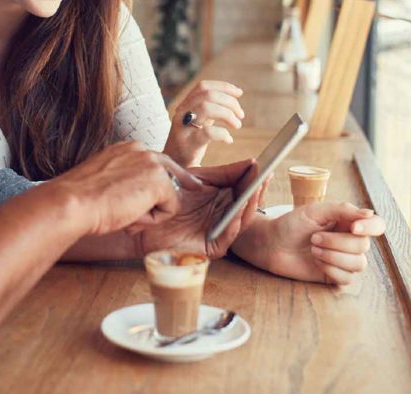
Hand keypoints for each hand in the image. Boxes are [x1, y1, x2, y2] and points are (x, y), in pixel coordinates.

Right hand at [51, 141, 187, 236]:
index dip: (168, 176)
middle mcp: (141, 150)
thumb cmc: (79, 198)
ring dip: (150, 211)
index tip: (189, 180)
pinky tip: (130, 216)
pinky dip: (151, 220)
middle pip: (172, 171)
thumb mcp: (103, 180)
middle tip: (200, 189)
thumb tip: (133, 193)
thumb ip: (122, 179)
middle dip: (185, 183)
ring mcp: (152, 164)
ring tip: (124, 214)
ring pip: (167, 195)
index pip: (156, 161)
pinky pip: (169, 209)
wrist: (73, 202)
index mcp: (126, 148)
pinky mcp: (160, 182)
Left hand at [130, 159, 269, 258]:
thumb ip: (225, 172)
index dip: (254, 178)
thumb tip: (252, 162)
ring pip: (242, 219)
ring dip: (249, 205)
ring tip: (255, 190)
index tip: (263, 165)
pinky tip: (237, 211)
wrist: (145, 216)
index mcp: (223, 199)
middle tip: (264, 176)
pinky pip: (228, 235)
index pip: (244, 189)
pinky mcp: (212, 247)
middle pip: (247, 204)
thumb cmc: (169, 196)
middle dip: (256, 190)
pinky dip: (234, 223)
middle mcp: (225, 216)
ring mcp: (220, 232)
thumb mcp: (200, 179)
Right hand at [164, 80, 244, 166]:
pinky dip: (223, 134)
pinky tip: (228, 140)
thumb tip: (235, 95)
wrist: (173, 166)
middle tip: (241, 115)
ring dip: (228, 114)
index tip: (239, 93)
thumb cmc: (190, 143)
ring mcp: (183, 128)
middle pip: (207, 95)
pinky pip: (207, 132)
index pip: (203, 86)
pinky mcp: (187, 144)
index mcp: (185, 105)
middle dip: (230, 102)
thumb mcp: (198, 121)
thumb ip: (211, 108)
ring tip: (237, 125)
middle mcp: (182, 113)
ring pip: (205, 108)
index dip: (223, 86)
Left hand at [231, 202, 385, 285]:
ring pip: (358, 264)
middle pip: (364, 246)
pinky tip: (317, 263)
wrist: (272, 244)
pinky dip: (331, 270)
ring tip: (313, 250)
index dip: (370, 227)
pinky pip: (348, 278)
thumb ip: (342, 210)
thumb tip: (368, 213)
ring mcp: (344, 259)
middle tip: (313, 238)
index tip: (353, 227)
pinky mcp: (336, 276)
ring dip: (333, 256)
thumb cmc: (292, 224)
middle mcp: (350, 241)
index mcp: (348, 222)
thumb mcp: (315, 211)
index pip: (376, 225)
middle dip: (336, 242)